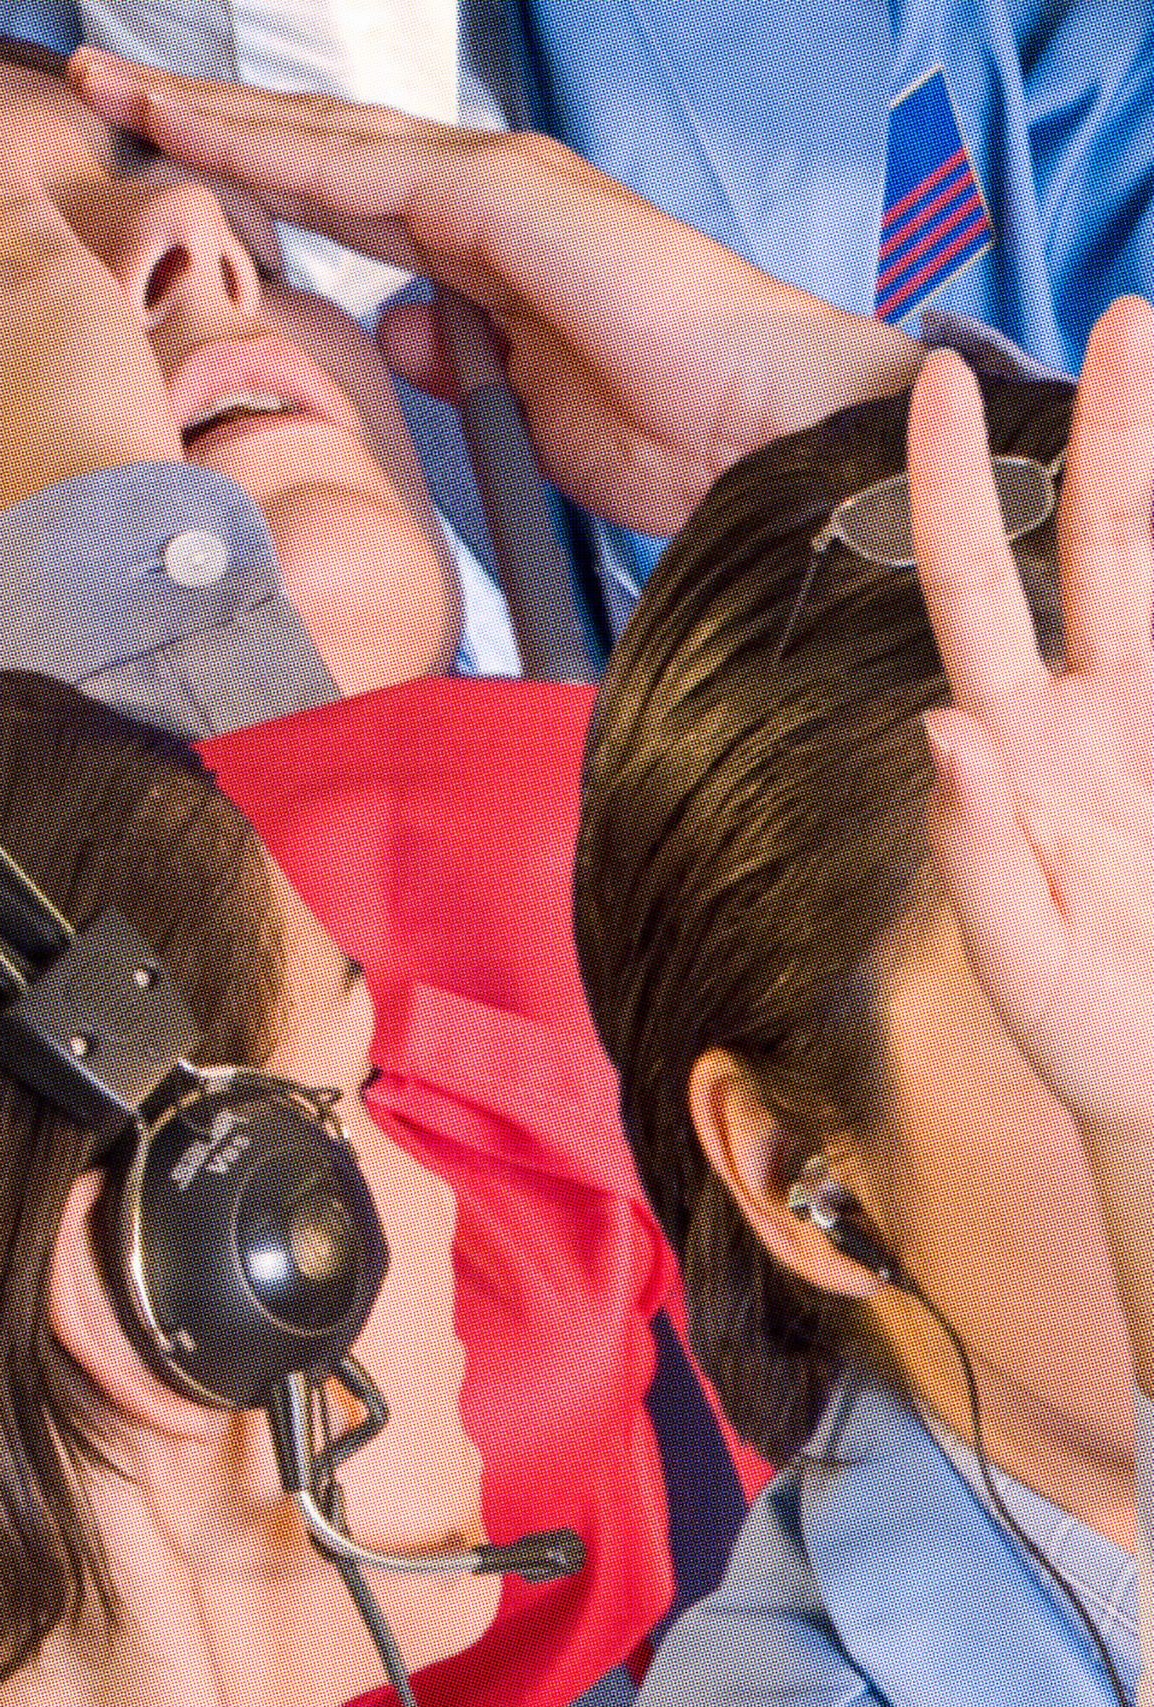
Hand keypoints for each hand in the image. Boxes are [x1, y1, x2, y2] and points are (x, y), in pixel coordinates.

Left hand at [69, 52, 924, 535]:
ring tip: (117, 84)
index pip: (324, 191)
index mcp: (469, 242)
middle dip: (200, 113)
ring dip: (210, 109)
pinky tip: (194, 128)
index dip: (235, 168)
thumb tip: (390, 328)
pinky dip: (268, 143)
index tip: (148, 161)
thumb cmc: (660, 427)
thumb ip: (444, 353)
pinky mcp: (500, 195)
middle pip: (305, 140)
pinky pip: (356, 164)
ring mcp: (486, 181)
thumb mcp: (508, 400)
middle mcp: (470, 191)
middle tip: (99, 82)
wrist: (755, 430)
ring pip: (315, 132)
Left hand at [913, 304, 1153, 1135]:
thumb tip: (932, 726)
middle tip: (1130, 309)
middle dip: (1115, 429)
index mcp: (1016, 751)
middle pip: (1103, 542)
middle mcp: (1092, 715)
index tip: (943, 383)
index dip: (955, 491)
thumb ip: (975, 856)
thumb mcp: (1018, 968)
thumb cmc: (1086, 1040)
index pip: (973, 592)